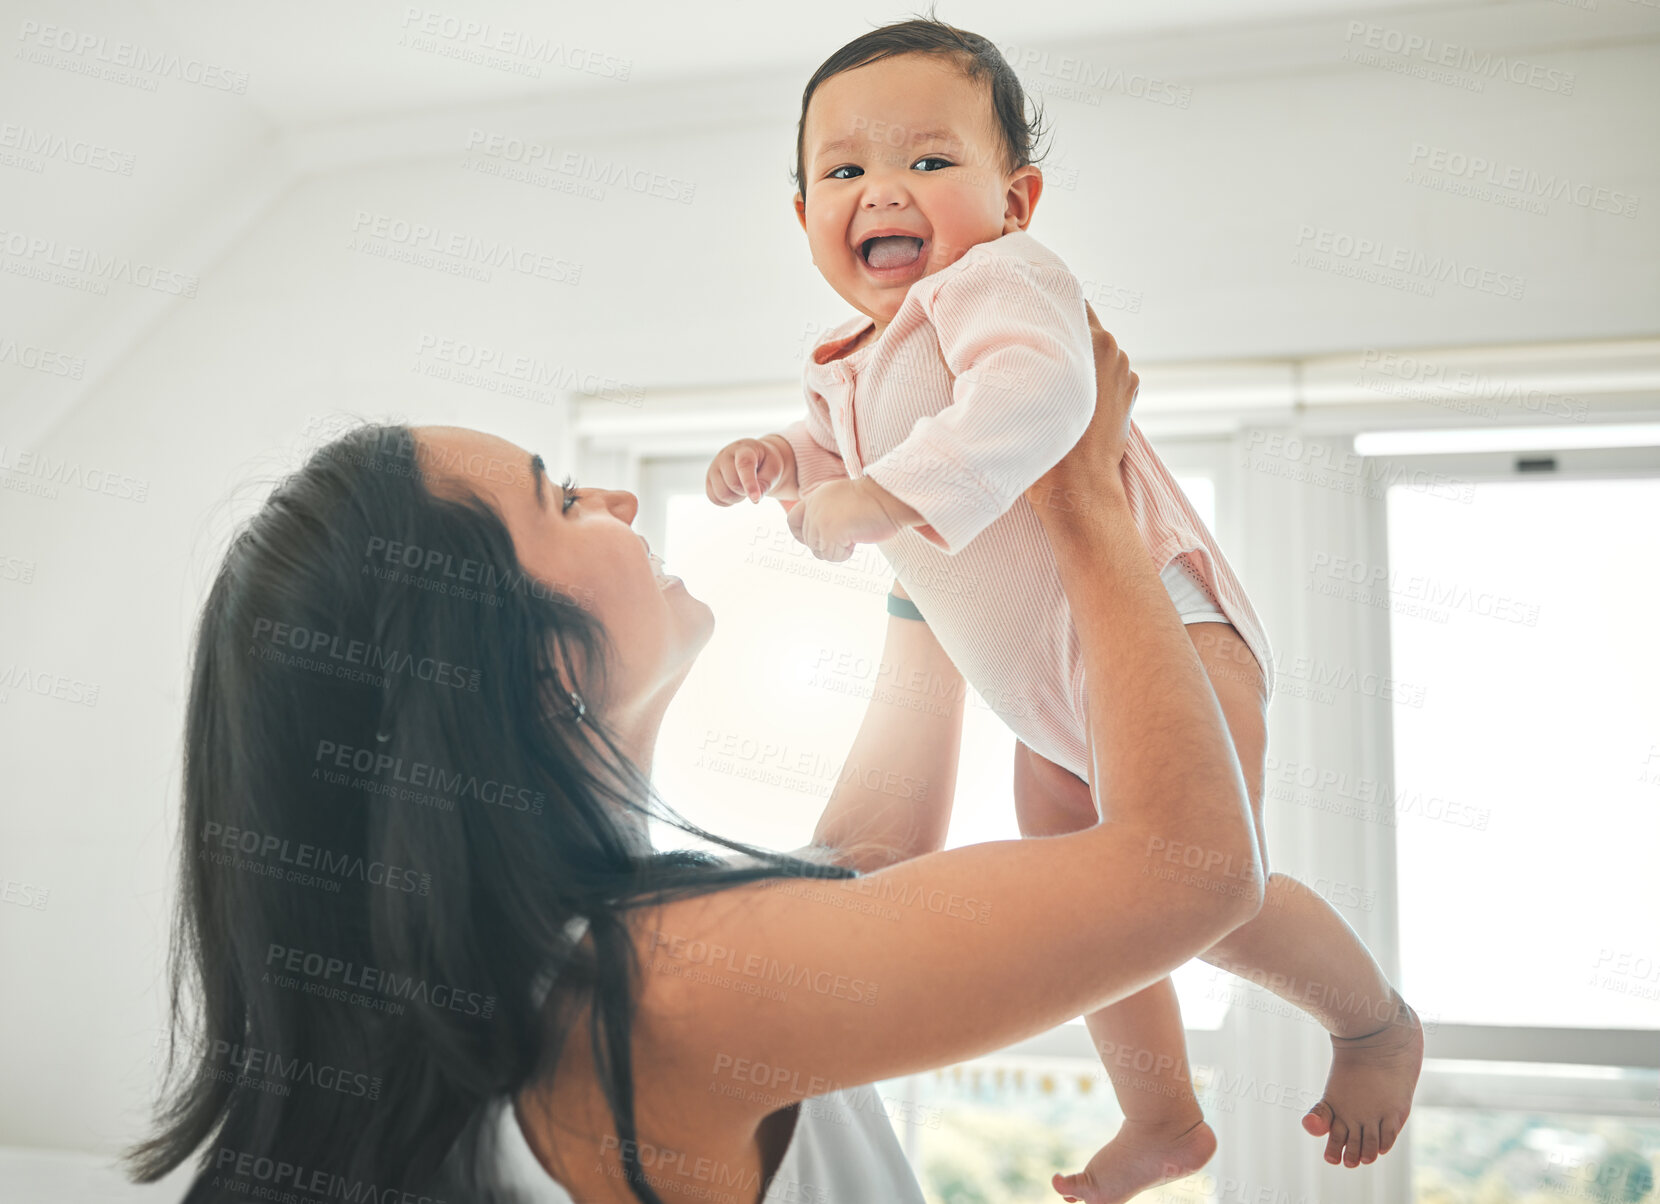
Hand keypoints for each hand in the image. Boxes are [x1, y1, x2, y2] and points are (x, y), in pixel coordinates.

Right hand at [707, 435, 797, 504]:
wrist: (753, 456)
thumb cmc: (765, 462)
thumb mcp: (773, 468)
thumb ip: (766, 482)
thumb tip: (755, 498)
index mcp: (744, 449)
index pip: (744, 465)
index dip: (749, 483)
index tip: (755, 498)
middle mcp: (725, 455)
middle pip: (733, 483)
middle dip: (746, 492)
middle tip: (755, 486)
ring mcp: (714, 467)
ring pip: (722, 494)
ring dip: (737, 498)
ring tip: (744, 488)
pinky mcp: (709, 479)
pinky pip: (714, 499)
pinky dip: (727, 502)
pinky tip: (735, 493)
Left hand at [786, 478, 904, 560]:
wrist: (888, 496)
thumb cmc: (874, 502)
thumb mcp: (842, 501)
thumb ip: (826, 513)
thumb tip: (821, 540)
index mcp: (815, 497)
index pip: (792, 521)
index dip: (801, 535)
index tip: (819, 538)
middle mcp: (813, 508)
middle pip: (810, 543)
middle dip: (829, 545)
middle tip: (850, 532)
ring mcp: (819, 521)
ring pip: (820, 552)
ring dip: (839, 550)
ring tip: (854, 534)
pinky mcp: (828, 533)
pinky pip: (832, 557)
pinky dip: (845, 554)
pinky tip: (856, 538)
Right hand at [1025, 303, 1138, 521]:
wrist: (1079, 486)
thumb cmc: (1046, 441)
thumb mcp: (1026, 385)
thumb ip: (1026, 351)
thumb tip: (1007, 334)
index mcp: (1091, 338)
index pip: (1070, 299)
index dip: (1049, 302)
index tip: (1030, 306)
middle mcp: (1112, 348)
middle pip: (1082, 324)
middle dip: (1061, 332)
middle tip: (1034, 343)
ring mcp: (1125, 370)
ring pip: (1095, 350)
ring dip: (1078, 357)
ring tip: (1052, 378)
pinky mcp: (1130, 391)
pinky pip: (1108, 373)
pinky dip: (1093, 380)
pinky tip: (1073, 398)